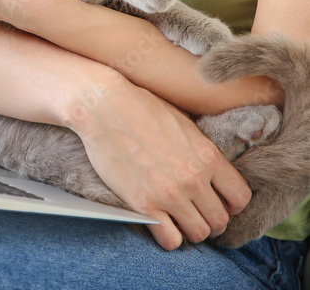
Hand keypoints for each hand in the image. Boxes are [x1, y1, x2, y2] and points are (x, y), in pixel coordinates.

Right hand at [68, 75, 252, 250]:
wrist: (104, 105)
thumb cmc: (141, 108)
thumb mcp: (183, 123)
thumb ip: (202, 152)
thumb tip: (213, 171)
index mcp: (207, 155)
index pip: (240, 198)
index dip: (230, 205)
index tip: (217, 202)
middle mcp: (194, 178)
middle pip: (220, 221)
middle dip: (209, 220)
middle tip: (194, 213)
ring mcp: (170, 193)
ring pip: (198, 234)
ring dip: (189, 229)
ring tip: (176, 218)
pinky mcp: (144, 204)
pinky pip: (170, 240)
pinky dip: (168, 236)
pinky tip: (159, 222)